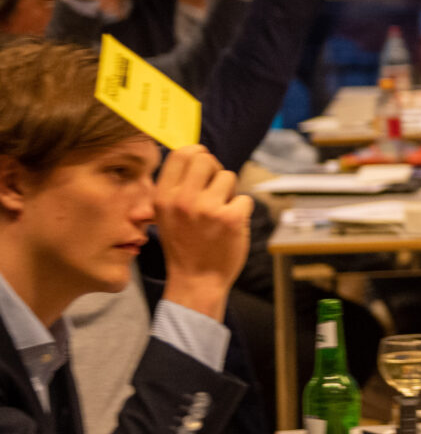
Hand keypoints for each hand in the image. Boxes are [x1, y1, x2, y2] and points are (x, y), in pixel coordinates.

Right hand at [155, 146, 250, 318]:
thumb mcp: (165, 216)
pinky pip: (245, 198)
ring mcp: (207, 209)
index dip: (197, 154)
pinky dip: (242, 211)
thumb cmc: (184, 245)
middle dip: (215, 170)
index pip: (181, 154)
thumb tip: (194, 152)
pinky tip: (231, 226)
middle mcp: (182, 200)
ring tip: (220, 213)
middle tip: (216, 189)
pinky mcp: (231, 219)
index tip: (204, 166)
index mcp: (163, 197)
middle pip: (206, 158)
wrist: (196, 280)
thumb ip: (175, 187)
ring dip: (229, 192)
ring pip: (228, 177)